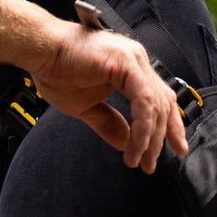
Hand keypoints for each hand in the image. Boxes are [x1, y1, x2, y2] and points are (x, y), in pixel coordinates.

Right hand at [27, 24, 188, 173]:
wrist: (40, 51)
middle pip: (163, 104)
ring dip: (149, 139)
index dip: (171, 125)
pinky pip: (143, 102)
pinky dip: (141, 128)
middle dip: (160, 139)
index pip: (161, 98)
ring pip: (155, 106)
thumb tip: (124, 142)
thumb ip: (108, 122)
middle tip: (150, 164)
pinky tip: (134, 146)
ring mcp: (134, 60)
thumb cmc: (57, 70)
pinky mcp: (127, 64)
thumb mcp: (86, 106)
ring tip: (138, 159)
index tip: (175, 149)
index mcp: (131, 68)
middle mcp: (137, 61)